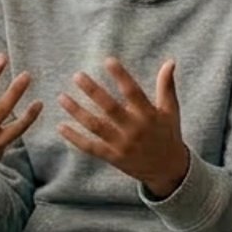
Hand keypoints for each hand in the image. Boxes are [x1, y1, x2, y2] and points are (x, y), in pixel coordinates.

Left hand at [57, 57, 189, 199]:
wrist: (168, 170)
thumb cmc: (168, 134)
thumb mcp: (171, 111)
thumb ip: (166, 86)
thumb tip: (170, 62)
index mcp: (149, 115)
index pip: (133, 92)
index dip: (121, 76)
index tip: (108, 61)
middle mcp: (134, 130)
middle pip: (110, 108)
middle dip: (93, 91)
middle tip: (77, 76)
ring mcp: (122, 145)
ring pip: (96, 126)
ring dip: (77, 112)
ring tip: (62, 97)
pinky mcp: (112, 157)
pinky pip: (90, 147)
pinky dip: (75, 138)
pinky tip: (60, 126)